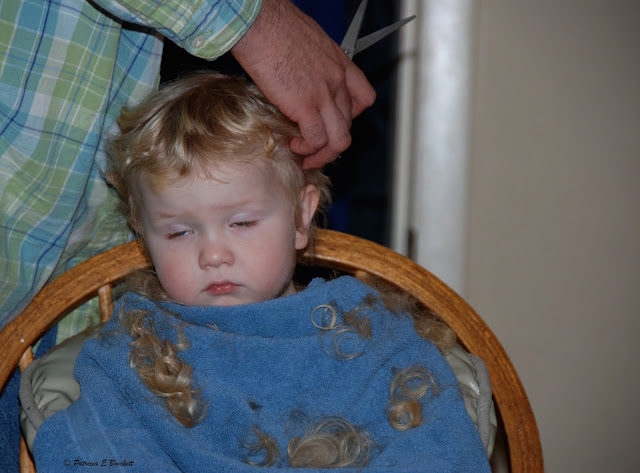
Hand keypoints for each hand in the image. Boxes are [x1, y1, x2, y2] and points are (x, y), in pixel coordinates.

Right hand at [231, 0, 375, 168]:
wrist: (259, 23)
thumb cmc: (273, 25)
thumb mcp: (306, 42)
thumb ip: (310, 63)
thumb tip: (299, 76)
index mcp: (339, 63)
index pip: (363, 98)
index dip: (352, 116)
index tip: (333, 122)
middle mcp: (337, 80)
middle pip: (349, 124)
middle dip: (332, 142)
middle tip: (314, 147)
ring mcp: (324, 95)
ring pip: (339, 140)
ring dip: (323, 154)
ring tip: (306, 156)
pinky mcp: (305, 106)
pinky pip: (316, 139)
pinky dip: (306, 148)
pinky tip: (294, 144)